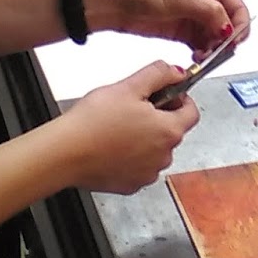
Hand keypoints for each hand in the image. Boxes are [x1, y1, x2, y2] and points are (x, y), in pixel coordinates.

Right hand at [56, 61, 198, 193]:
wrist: (65, 153)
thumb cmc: (94, 121)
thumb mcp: (128, 86)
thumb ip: (158, 74)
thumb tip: (177, 72)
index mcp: (168, 131)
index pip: (192, 112)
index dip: (180, 99)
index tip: (166, 93)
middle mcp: (164, 156)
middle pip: (171, 131)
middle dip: (158, 117)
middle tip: (132, 107)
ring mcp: (147, 174)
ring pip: (154, 150)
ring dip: (144, 138)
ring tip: (117, 127)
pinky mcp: (130, 185)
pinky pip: (138, 167)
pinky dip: (130, 157)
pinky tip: (111, 146)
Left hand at [82, 0, 249, 57]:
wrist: (116, 0)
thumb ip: (212, 14)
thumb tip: (229, 29)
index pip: (238, 8)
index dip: (239, 26)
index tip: (232, 42)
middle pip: (228, 25)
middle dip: (225, 40)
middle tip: (218, 52)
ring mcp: (193, 16)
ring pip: (214, 38)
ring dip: (213, 49)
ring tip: (204, 56)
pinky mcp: (181, 31)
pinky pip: (200, 45)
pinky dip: (201, 53)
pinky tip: (196, 58)